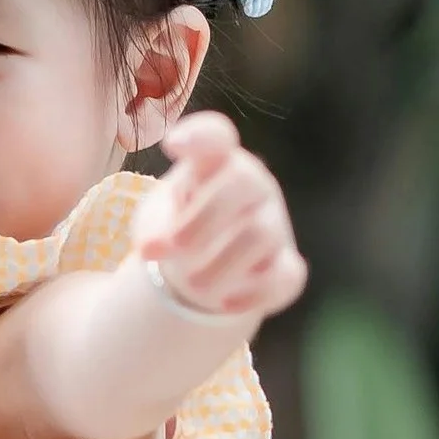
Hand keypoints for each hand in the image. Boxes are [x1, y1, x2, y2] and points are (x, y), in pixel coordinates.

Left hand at [139, 110, 305, 322]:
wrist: (203, 266)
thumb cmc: (180, 227)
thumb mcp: (159, 221)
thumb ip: (153, 229)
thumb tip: (151, 249)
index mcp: (215, 165)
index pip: (216, 136)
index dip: (200, 134)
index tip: (173, 144)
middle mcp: (251, 187)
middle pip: (246, 179)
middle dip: (206, 216)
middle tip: (174, 247)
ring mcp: (273, 224)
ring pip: (261, 234)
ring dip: (222, 263)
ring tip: (190, 284)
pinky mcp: (285, 265)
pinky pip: (286, 277)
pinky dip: (256, 294)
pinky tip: (224, 304)